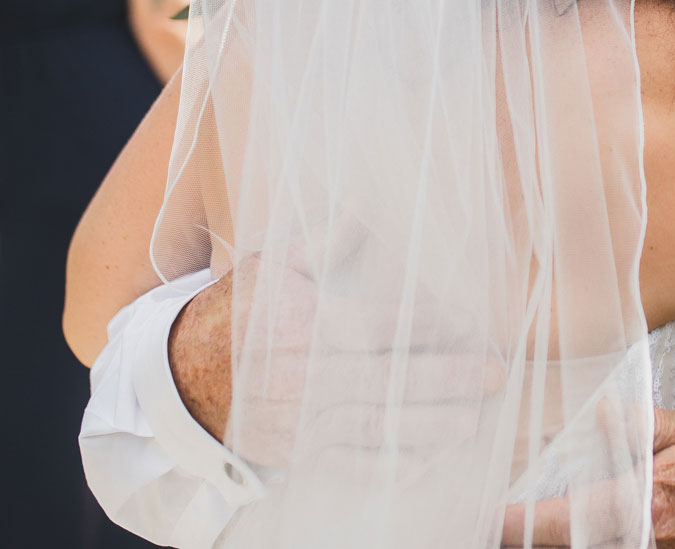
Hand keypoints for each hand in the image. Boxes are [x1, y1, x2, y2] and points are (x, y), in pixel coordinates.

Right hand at [169, 253, 507, 467]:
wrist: (180, 376)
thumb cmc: (236, 312)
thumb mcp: (273, 265)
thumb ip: (323, 241)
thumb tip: (363, 207)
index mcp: (301, 325)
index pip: (377, 326)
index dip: (426, 325)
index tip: (467, 324)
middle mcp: (301, 377)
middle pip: (386, 379)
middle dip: (445, 379)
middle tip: (494, 374)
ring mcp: (297, 419)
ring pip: (372, 424)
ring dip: (427, 425)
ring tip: (473, 420)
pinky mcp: (293, 451)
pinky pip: (344, 462)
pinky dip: (382, 466)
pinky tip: (420, 464)